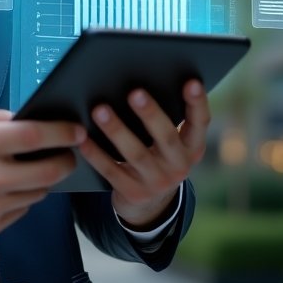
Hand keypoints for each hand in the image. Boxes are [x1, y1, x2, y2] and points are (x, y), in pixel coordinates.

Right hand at [0, 106, 85, 236]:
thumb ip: (2, 118)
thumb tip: (40, 122)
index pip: (34, 136)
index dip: (61, 133)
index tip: (77, 131)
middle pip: (47, 172)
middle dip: (65, 161)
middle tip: (69, 154)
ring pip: (39, 193)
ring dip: (43, 179)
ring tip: (32, 169)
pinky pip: (23, 209)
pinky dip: (23, 196)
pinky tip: (9, 187)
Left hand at [77, 80, 209, 229]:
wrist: (150, 204)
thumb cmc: (157, 156)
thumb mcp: (170, 143)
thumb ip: (164, 119)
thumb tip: (144, 78)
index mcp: (192, 147)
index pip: (200, 122)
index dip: (197, 102)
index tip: (191, 81)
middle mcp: (179, 166)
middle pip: (166, 137)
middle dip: (150, 114)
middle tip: (134, 92)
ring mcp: (156, 182)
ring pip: (135, 154)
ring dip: (116, 130)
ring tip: (99, 110)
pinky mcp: (133, 193)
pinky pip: (111, 171)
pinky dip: (95, 154)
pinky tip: (82, 138)